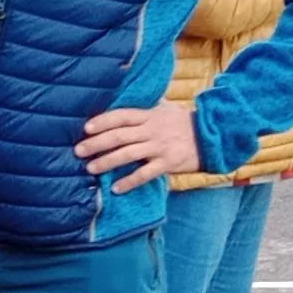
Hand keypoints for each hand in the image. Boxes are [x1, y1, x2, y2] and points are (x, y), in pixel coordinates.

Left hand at [76, 98, 198, 192]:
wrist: (214, 135)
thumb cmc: (184, 123)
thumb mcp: (165, 110)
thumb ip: (145, 109)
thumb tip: (123, 103)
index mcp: (150, 116)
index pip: (122, 116)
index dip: (104, 121)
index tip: (86, 128)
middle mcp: (153, 130)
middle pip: (120, 136)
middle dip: (97, 143)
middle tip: (78, 151)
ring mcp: (160, 147)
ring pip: (129, 154)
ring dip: (107, 161)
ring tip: (90, 168)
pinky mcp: (169, 163)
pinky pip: (145, 174)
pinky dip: (129, 181)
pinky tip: (116, 188)